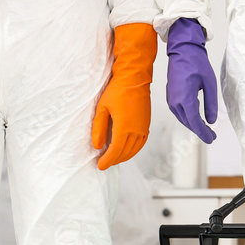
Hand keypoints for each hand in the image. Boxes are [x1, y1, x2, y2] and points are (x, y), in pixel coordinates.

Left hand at [92, 23, 157, 169]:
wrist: (134, 79)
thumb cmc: (117, 91)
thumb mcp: (102, 108)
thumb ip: (99, 128)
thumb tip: (97, 146)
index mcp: (124, 128)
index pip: (115, 151)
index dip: (107, 161)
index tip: (100, 166)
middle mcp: (136, 131)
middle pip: (124, 153)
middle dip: (113, 160)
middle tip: (104, 163)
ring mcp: (143, 129)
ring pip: (133, 151)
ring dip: (123, 157)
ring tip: (113, 159)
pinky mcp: (146, 125)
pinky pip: (140, 144)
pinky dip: (133, 151)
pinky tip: (126, 151)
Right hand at [166, 18, 216, 142]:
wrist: (182, 51)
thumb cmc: (196, 64)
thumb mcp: (210, 83)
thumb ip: (211, 104)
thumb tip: (211, 121)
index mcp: (185, 98)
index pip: (194, 122)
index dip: (203, 133)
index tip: (211, 139)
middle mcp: (175, 102)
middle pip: (188, 122)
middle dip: (200, 130)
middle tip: (212, 135)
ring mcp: (171, 100)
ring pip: (183, 118)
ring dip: (194, 125)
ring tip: (206, 128)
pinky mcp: (170, 97)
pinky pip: (180, 112)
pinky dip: (189, 117)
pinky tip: (196, 117)